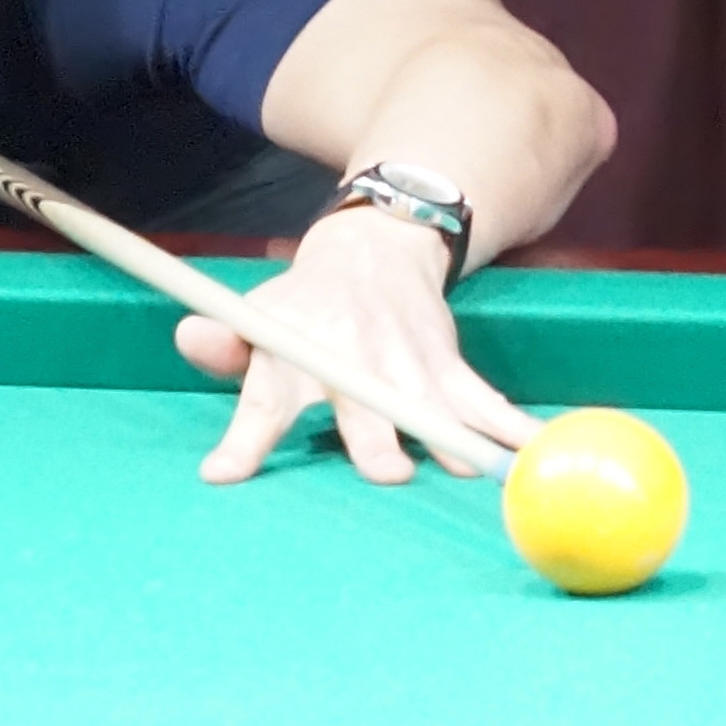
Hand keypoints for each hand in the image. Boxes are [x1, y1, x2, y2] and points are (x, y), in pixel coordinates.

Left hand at [178, 205, 541, 485]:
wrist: (372, 251)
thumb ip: (223, 343)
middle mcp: (353, 362)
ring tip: (477, 472)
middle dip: (378, 440)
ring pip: (433, 407)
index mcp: (294, 355)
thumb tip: (187, 337)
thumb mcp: (256, 319)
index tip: (222, 473)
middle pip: (365, 406)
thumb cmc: (304, 307)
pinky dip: (514, 430)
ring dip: (454, 439)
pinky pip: (486, 404)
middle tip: (389, 473)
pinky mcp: (448, 368)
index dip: (244, 440)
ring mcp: (407, 366)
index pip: (263, 401)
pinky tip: (539, 456)